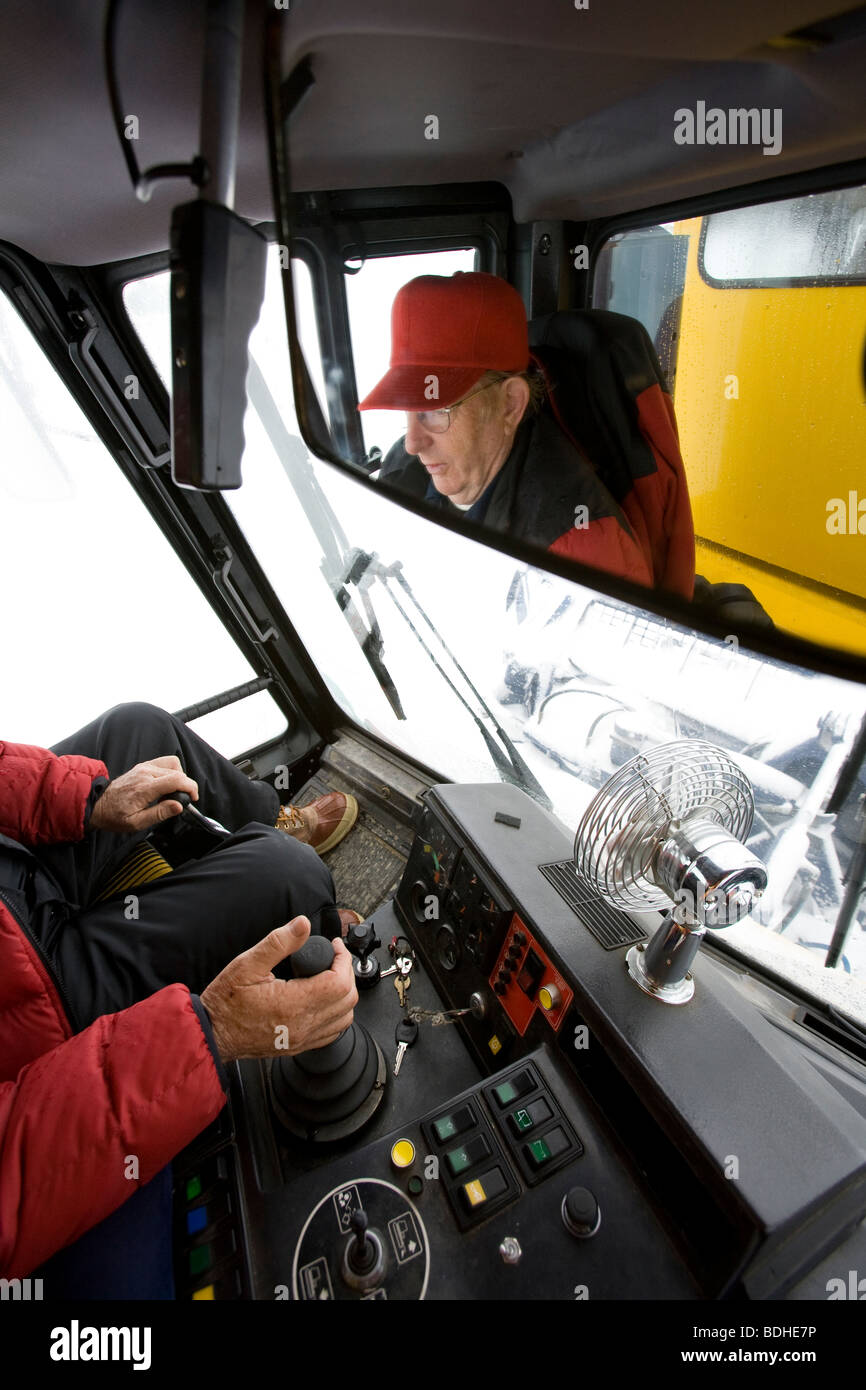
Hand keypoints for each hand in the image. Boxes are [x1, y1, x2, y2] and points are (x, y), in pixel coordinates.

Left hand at [89, 755, 198, 833]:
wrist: (99, 804)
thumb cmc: (115, 816)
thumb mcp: (136, 823)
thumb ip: (159, 813)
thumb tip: (179, 806)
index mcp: (144, 788)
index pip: (176, 779)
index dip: (190, 787)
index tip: (193, 798)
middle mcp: (145, 773)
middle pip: (177, 772)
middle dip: (186, 786)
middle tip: (180, 800)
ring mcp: (144, 767)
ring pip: (173, 764)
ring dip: (179, 777)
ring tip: (173, 792)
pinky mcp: (143, 766)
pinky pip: (164, 762)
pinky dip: (171, 771)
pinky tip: (166, 784)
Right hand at [200, 916, 358, 1061]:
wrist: (213, 1033)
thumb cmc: (226, 1003)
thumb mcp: (247, 964)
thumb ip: (278, 942)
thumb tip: (302, 924)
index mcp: (293, 1004)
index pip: (339, 982)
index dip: (342, 958)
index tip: (334, 946)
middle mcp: (303, 1025)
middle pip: (347, 999)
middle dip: (346, 972)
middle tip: (333, 956)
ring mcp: (302, 1039)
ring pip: (344, 1018)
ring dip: (344, 994)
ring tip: (330, 975)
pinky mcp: (299, 1046)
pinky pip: (332, 1032)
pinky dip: (337, 1013)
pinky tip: (324, 999)